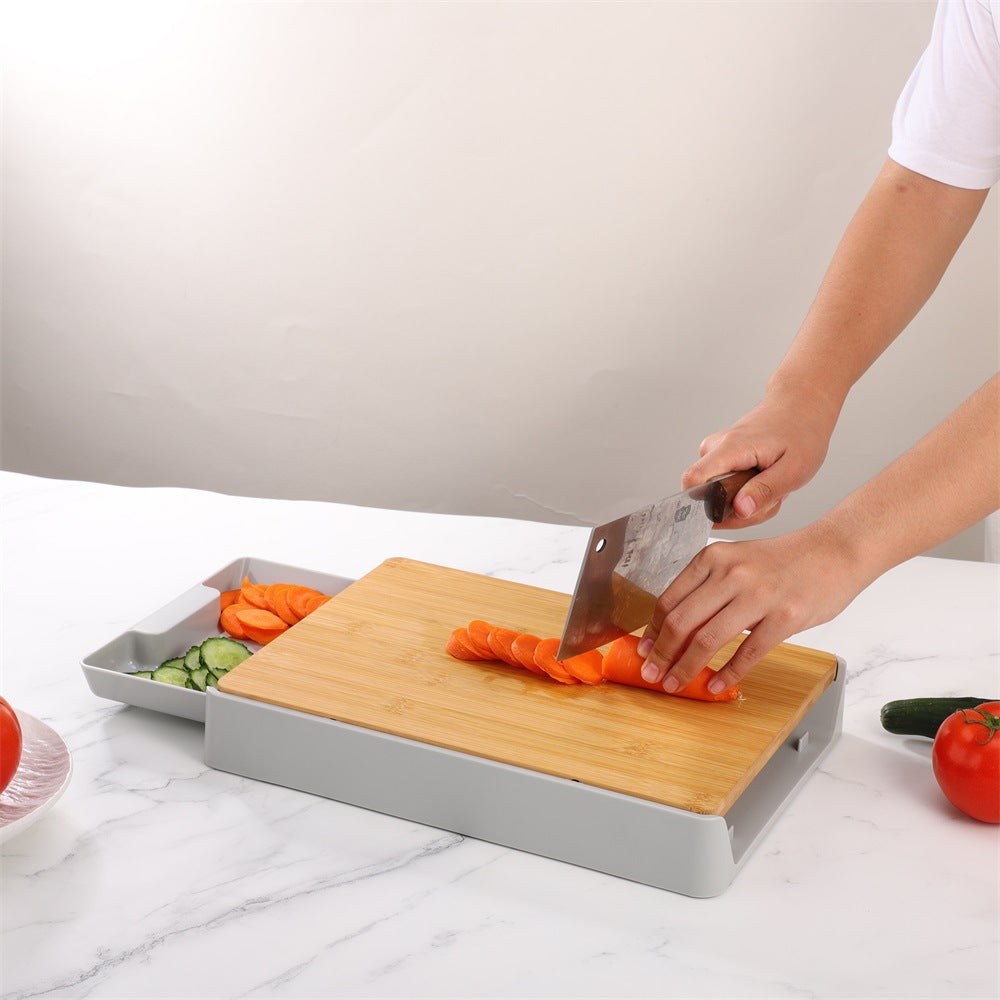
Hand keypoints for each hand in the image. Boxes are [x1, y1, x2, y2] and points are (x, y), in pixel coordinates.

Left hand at [635, 524, 867, 693]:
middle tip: (652, 674)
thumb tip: (675, 625)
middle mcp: (731, 574)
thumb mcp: (737, 560)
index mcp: (713, 558)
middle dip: (661, 655)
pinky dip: (728, 674)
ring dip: (685, 668)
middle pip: (681, 622)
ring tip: (675, 684)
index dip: (652, 631)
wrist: (834, 552)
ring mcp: (758, 595)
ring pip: (707, 640)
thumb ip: (707, 586)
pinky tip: (717, 685)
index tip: (644, 650)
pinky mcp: (785, 617)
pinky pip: (747, 653)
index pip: (668, 600)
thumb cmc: (784, 561)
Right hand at [682, 387, 838, 528]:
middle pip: (706, 497)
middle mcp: (714, 449)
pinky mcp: (719, 459)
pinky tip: (765, 484)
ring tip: (773, 488)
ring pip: (716, 497)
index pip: (692, 481)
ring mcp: (715, 453)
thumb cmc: (801, 432)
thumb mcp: (794, 469)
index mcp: (730, 448)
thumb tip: (739, 510)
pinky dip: (747, 496)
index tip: (731, 514)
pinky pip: (723, 490)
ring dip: (747, 504)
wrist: (801, 406)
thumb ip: (765, 491)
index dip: (702, 506)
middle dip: (739, 511)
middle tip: (771, 500)